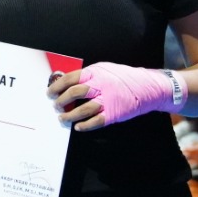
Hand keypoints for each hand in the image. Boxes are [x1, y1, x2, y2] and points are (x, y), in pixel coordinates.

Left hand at [49, 63, 182, 129]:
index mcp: (96, 72)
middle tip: (55, 106)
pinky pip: (95, 121)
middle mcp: (100, 85)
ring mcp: (108, 100)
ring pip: (83, 109)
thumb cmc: (124, 78)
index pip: (71, 77)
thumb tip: (67, 82)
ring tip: (62, 118)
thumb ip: (88, 75)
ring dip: (70, 115)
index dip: (57, 86)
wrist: (148, 87)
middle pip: (74, 92)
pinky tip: (78, 127)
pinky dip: (84, 125)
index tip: (50, 92)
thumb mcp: (105, 69)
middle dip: (61, 100)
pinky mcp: (114, 113)